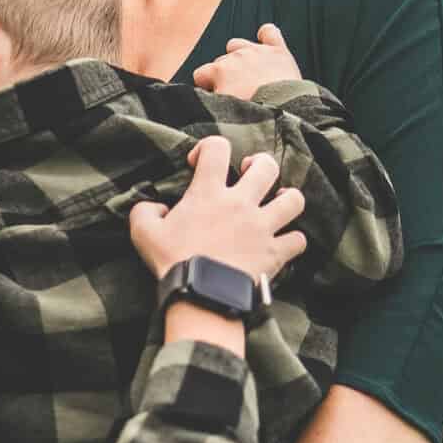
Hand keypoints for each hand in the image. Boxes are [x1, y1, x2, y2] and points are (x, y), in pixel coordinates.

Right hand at [129, 139, 306, 285]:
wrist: (200, 294)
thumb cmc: (172, 262)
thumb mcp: (143, 233)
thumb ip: (144, 211)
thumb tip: (155, 208)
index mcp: (209, 193)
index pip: (217, 148)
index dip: (209, 147)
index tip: (200, 163)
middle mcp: (240, 204)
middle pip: (267, 166)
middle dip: (260, 165)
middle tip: (250, 175)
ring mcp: (262, 227)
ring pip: (293, 199)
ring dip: (287, 199)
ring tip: (277, 203)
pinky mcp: (275, 252)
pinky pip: (298, 239)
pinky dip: (293, 240)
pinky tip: (283, 242)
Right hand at [189, 22, 303, 101]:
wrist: (282, 112)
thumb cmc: (250, 116)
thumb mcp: (220, 112)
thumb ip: (209, 102)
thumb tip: (204, 101)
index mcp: (219, 71)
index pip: (201, 74)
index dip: (206, 86)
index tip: (214, 96)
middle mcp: (236, 56)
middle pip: (221, 61)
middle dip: (225, 75)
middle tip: (235, 93)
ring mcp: (257, 51)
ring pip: (238, 44)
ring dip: (239, 55)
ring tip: (246, 73)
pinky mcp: (278, 51)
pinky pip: (270, 32)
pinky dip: (266, 35)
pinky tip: (265, 41)